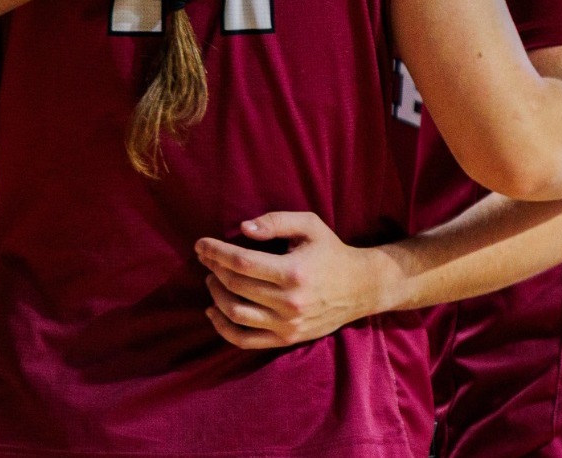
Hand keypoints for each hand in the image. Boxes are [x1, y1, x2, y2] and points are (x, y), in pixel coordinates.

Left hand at [193, 212, 381, 349]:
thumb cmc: (331, 251)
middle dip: (213, 268)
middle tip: (206, 258)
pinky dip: (223, 328)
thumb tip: (243, 229)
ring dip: (215, 295)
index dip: (215, 252)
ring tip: (212, 279)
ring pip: (235, 313)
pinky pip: (245, 339)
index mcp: (293, 272)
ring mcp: (287, 324)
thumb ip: (276, 221)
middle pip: (235, 285)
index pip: (241, 262)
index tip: (200, 244)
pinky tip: (213, 311)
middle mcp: (289, 302)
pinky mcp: (286, 339)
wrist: (360, 288)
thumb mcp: (309, 225)